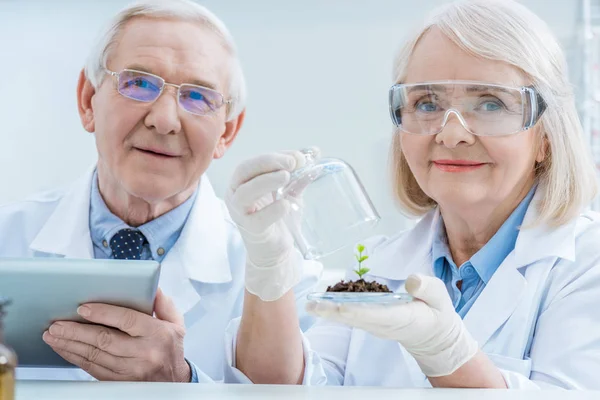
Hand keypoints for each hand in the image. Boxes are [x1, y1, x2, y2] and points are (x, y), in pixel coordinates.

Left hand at [42, 289, 190, 381]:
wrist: (173, 382)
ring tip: (53, 335)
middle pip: (104, 340)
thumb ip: (164, 304)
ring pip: (94, 356)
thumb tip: (152, 287)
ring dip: (70, 345)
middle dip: (76, 331)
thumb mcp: (176, 324)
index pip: (127, 320)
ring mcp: (131, 371)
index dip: (103, 313)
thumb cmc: (171, 348)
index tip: (83, 308)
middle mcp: (144, 353)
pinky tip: (64, 349)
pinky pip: (92, 369)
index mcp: (158, 334)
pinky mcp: (119, 382)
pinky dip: (75, 358)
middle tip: (57, 324)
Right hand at [225, 149, 317, 300]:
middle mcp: (236, 194)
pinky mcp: (250, 230)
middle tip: (292, 163)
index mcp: (244, 181)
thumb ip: (299, 173)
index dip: (275, 156)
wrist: (276, 249)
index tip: (298, 156)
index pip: (254, 162)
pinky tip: (286, 205)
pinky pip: (257, 218)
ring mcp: (240, 212)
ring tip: (286, 176)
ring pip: (245, 192)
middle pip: (244, 171)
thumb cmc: (278, 217)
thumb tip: (315, 151)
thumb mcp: (290, 191)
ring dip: (266, 181)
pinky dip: (272, 210)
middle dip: (268, 163)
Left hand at [307, 274, 478, 376]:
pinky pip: (353, 317)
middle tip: (312, 306)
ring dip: (331, 312)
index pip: (375, 314)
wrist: (436, 337)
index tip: (339, 307)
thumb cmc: (437, 313)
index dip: (356, 310)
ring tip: (312, 305)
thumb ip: (427, 288)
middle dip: (333, 312)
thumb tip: (410, 280)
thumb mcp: (440, 297)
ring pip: (351, 319)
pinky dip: (338, 311)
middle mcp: (385, 324)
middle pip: (355, 318)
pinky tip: (325, 304)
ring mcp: (377, 326)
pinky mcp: (373, 323)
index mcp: (401, 317)